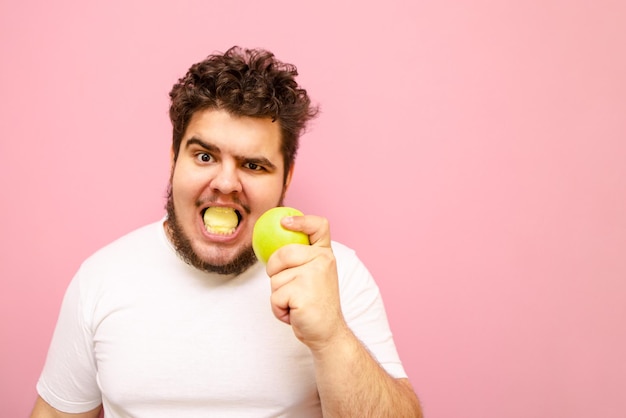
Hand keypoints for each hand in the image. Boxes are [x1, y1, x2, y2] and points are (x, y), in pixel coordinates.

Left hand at [265, 214, 348, 351]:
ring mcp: (313, 276)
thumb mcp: (314, 275)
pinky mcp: (302, 293)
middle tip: (287, 287)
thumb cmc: (316, 304)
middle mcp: (323, 260)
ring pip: (275, 278)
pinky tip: (294, 313)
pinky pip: (275, 296)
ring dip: (279, 296)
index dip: (301, 220)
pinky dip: (278, 309)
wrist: (327, 332)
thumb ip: (302, 258)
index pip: (319, 226)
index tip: (284, 222)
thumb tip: (275, 242)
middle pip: (282, 253)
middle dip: (274, 271)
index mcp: (325, 254)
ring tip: (296, 303)